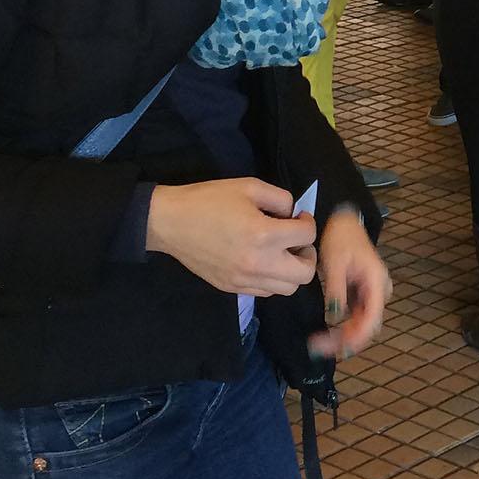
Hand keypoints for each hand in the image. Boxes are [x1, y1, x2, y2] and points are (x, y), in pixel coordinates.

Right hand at [145, 179, 317, 296]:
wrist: (171, 222)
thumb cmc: (209, 200)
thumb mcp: (249, 186)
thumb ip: (281, 198)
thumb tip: (293, 215)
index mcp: (264, 235)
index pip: (307, 236)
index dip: (307, 222)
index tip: (297, 216)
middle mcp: (258, 264)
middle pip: (305, 274)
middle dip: (307, 254)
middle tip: (296, 240)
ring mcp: (244, 280)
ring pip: (288, 289)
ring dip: (291, 270)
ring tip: (281, 252)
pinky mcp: (232, 288)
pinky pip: (266, 292)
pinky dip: (272, 279)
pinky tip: (263, 261)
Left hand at [311, 207, 390, 359]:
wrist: (345, 223)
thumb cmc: (341, 238)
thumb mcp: (335, 263)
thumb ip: (336, 290)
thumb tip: (333, 318)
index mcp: (377, 282)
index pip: (372, 318)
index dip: (355, 336)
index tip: (335, 346)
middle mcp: (379, 292)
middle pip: (368, 326)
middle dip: (345, 340)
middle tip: (318, 347)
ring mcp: (371, 295)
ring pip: (361, 325)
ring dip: (342, 337)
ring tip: (318, 343)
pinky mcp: (362, 296)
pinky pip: (355, 318)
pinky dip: (341, 328)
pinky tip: (325, 333)